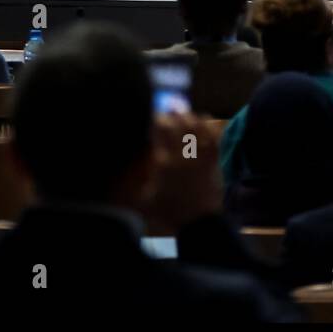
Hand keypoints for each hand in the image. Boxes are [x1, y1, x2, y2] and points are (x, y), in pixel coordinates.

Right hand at [140, 112, 223, 234]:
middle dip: (170, 114)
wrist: (198, 222)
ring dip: (188, 116)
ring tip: (182, 111)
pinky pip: (212, 136)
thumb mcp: (144, 201)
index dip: (155, 119)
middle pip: (176, 125)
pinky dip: (207, 125)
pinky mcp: (212, 160)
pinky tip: (203, 119)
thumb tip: (120, 174)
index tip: (152, 115)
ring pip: (194, 128)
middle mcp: (181, 156)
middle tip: (167, 109)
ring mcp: (199, 157)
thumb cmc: (169, 212)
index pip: (158, 133)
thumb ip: (133, 185)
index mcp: (163, 163)